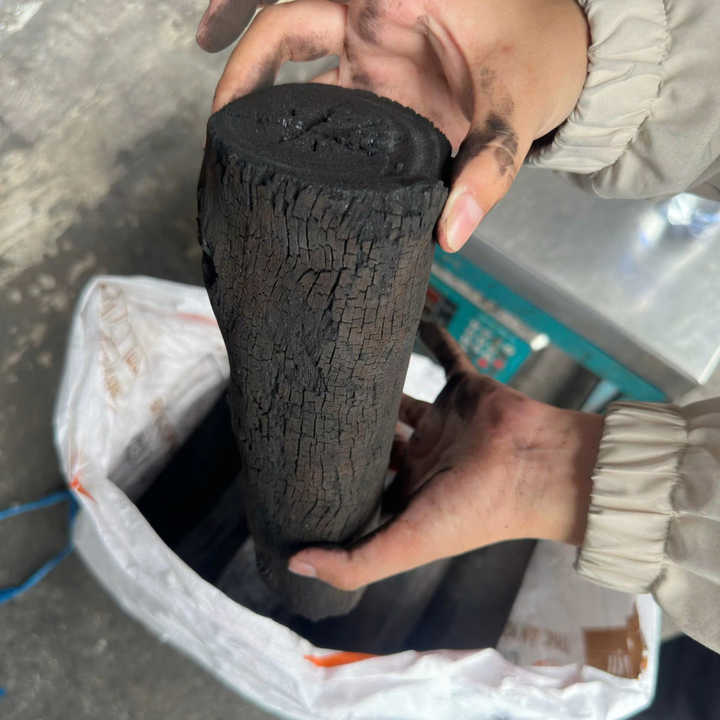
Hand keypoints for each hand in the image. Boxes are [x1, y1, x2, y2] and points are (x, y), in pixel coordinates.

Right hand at [203, 0, 588, 250]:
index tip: (211, 33)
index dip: (250, 5)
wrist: (564, 64)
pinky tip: (281, 148)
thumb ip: (486, 169)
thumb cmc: (541, 62)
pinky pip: (325, 95)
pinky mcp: (380, 85)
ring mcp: (373, 51)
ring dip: (259, 82)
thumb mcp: (515, 108)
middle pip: (289, 21)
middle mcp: (374, 18)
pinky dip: (299, 115)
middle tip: (221, 114)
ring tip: (230, 131)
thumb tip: (451, 233)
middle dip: (245, 52)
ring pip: (298, 55)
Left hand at [288, 321, 602, 590]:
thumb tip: (295, 565)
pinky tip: (412, 321)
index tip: (298, 470)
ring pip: (403, 399)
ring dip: (380, 386)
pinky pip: (448, 357)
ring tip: (344, 368)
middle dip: (352, 432)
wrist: (536, 469)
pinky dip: (434, 338)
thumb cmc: (474, 510)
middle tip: (310, 411)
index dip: (335, 482)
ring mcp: (446, 423)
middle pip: (380, 443)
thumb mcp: (408, 544)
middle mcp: (426, 458)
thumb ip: (354, 563)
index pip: (365, 489)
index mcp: (412, 494)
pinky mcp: (464, 390)